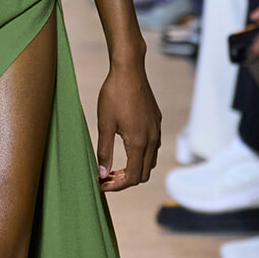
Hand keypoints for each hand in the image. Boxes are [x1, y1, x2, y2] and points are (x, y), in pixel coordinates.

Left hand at [96, 57, 160, 191]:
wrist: (129, 70)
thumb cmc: (114, 95)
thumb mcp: (104, 124)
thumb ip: (104, 151)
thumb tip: (103, 173)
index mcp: (139, 142)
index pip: (132, 177)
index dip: (117, 186)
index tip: (102, 185)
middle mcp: (152, 139)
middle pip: (143, 174)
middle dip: (125, 180)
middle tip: (106, 177)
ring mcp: (156, 130)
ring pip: (150, 162)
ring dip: (134, 168)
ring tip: (114, 166)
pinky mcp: (156, 121)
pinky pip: (153, 147)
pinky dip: (141, 155)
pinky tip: (126, 147)